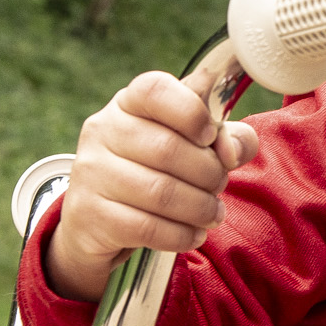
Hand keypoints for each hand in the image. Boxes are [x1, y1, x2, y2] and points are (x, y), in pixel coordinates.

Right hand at [45, 71, 261, 299]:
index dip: (191, 112)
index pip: (155, 90)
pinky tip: (194, 234)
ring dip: (200, 207)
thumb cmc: (154, 172)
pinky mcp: (92, 215)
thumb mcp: (190, 145)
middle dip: (208, 173)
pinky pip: (148, 228)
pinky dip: (181, 235)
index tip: (210, 136)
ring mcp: (92, 173)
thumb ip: (226, 137)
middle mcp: (103, 131)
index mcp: (128, 104)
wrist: (98, 222)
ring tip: (213, 214)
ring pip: (160, 192)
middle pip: (167, 148)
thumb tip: (233, 150)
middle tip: (219, 187)